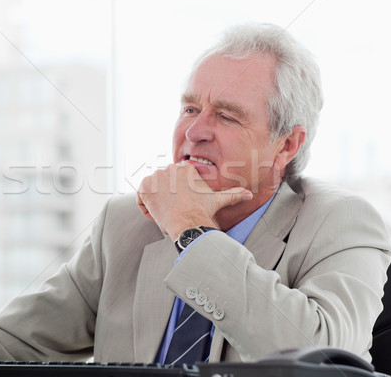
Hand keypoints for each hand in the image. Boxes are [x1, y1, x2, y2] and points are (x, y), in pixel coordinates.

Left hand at [136, 162, 251, 237]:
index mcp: (184, 167)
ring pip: (151, 194)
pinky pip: (140, 200)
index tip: (183, 206)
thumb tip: (249, 194)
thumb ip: (232, 194)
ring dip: (157, 205)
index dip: (176, 198)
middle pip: (161, 188)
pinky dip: (147, 210)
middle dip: (166, 201)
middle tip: (177, 211)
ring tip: (170, 213)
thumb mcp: (217, 200)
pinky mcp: (144, 187)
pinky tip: (160, 214)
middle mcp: (169, 167)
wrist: (190, 223)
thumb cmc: (203, 213)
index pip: (172, 183)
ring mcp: (155, 176)